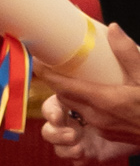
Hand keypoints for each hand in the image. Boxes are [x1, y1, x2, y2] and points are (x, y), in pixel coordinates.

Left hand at [36, 22, 139, 151]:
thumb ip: (128, 53)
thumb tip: (113, 29)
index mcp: (104, 100)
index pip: (64, 86)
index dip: (47, 74)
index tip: (37, 62)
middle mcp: (97, 116)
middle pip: (64, 97)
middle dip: (58, 82)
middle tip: (55, 64)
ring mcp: (101, 128)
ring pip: (75, 108)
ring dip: (70, 95)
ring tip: (74, 78)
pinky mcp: (106, 136)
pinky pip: (86, 117)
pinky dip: (83, 105)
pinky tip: (93, 95)